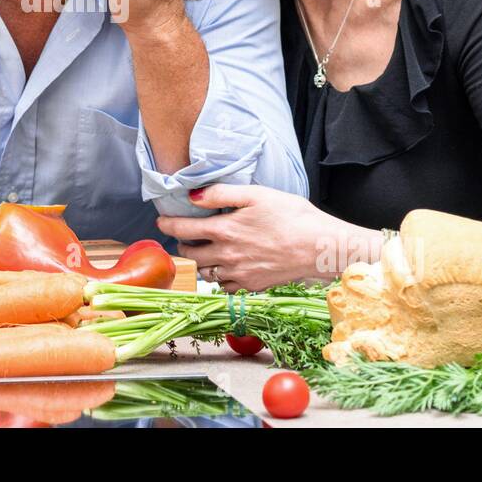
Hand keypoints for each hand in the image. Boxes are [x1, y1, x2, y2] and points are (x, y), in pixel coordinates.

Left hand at [156, 184, 379, 291]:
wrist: (319, 247)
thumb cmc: (292, 216)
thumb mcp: (256, 194)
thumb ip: (221, 194)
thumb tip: (193, 196)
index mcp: (224, 230)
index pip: (183, 229)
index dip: (168, 225)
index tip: (161, 221)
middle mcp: (226, 255)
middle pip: (190, 254)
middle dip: (183, 245)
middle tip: (185, 237)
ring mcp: (239, 273)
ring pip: (205, 273)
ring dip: (199, 263)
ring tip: (203, 252)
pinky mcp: (252, 286)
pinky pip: (225, 287)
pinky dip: (220, 280)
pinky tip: (226, 269)